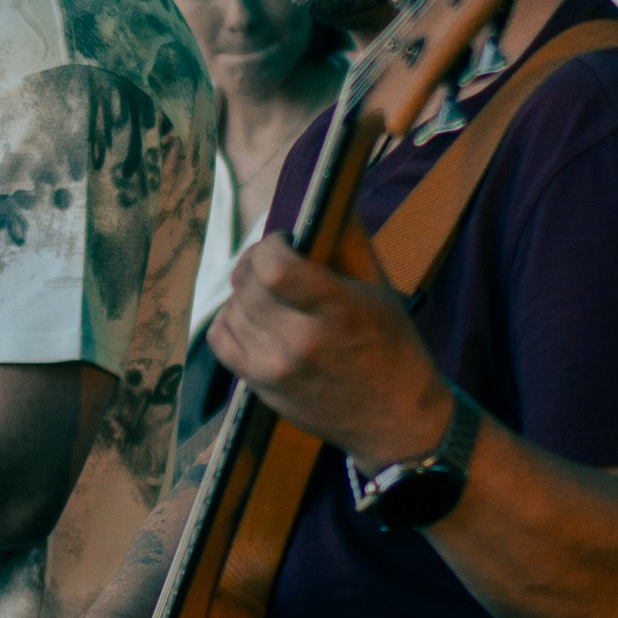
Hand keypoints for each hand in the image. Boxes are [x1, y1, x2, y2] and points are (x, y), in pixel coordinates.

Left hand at [208, 235, 454, 471]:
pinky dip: (230, 320)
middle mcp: (300, 343)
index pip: (274, 268)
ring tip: (270, 293)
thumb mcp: (380, 291)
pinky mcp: (260, 389)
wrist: (396, 422)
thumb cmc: (393, 350)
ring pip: (231, 308)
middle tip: (275, 262)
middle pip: (247, 283)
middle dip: (256, 262)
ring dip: (245, 292)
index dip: (271, 246)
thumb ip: (349, 242)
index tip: (286, 243)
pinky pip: (221, 340)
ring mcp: (275, 370)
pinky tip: (253, 318)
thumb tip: (330, 195)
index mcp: (336, 312)